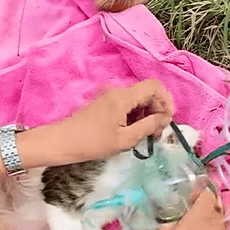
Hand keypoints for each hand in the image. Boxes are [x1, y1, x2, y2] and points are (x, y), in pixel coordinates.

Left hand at [45, 81, 173, 163]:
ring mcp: (111, 97)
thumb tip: (165, 118)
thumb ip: (148, 126)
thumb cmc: (93, 143)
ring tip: (146, 136)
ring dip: (147, 116)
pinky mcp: (106, 104)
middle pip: (148, 93)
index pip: (154, 86)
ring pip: (139, 100)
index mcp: (123, 97)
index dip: (166, 101)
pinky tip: (133, 133)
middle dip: (157, 111)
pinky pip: (128, 106)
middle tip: (157, 133)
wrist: (63, 142)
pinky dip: (136, 117)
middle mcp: (118, 92)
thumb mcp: (125, 139)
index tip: (166, 120)